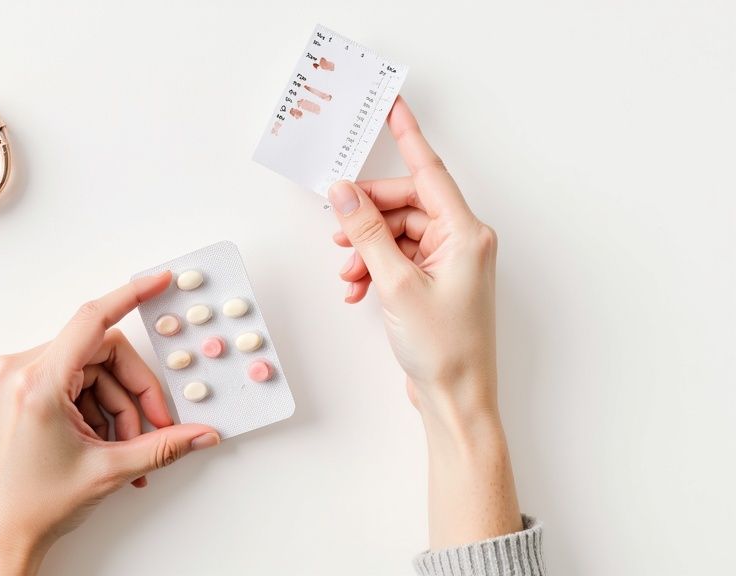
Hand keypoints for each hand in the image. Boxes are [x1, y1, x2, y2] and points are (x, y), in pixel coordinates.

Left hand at [0, 272, 219, 575]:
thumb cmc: (34, 507)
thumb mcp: (109, 471)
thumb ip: (162, 445)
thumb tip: (200, 433)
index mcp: (37, 383)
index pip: (92, 320)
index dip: (131, 296)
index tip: (157, 281)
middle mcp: (17, 371)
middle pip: (100, 353)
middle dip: (132, 392)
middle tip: (152, 428)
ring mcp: (10, 379)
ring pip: (87, 369)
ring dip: (114, 406)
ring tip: (121, 450)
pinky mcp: (10, 389)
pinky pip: (68, 379)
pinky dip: (93, 406)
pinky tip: (101, 441)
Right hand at [329, 97, 498, 422]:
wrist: (456, 399)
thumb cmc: (444, 348)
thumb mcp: (396, 284)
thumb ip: (368, 233)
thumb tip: (345, 193)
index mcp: (466, 233)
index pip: (429, 171)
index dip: (407, 137)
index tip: (392, 108)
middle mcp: (462, 242)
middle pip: (407, 204)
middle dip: (368, 217)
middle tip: (339, 230)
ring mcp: (450, 263)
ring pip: (398, 233)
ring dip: (368, 249)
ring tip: (348, 273)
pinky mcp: (436, 283)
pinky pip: (399, 258)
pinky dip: (375, 268)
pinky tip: (358, 289)